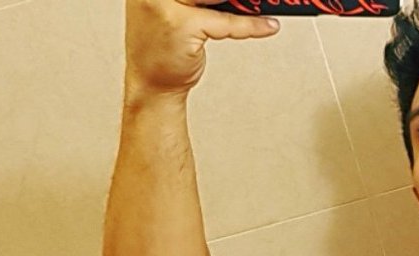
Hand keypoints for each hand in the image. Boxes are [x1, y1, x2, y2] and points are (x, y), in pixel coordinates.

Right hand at [124, 0, 279, 99]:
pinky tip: (268, 26)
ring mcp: (164, 3)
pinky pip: (225, 21)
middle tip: (263, 1)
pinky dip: (250, 25)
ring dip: (247, 5)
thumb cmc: (167, 47)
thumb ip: (202, 0)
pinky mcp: (181, 25)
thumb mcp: (179, 11)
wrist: (150, 83)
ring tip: (268, 6)